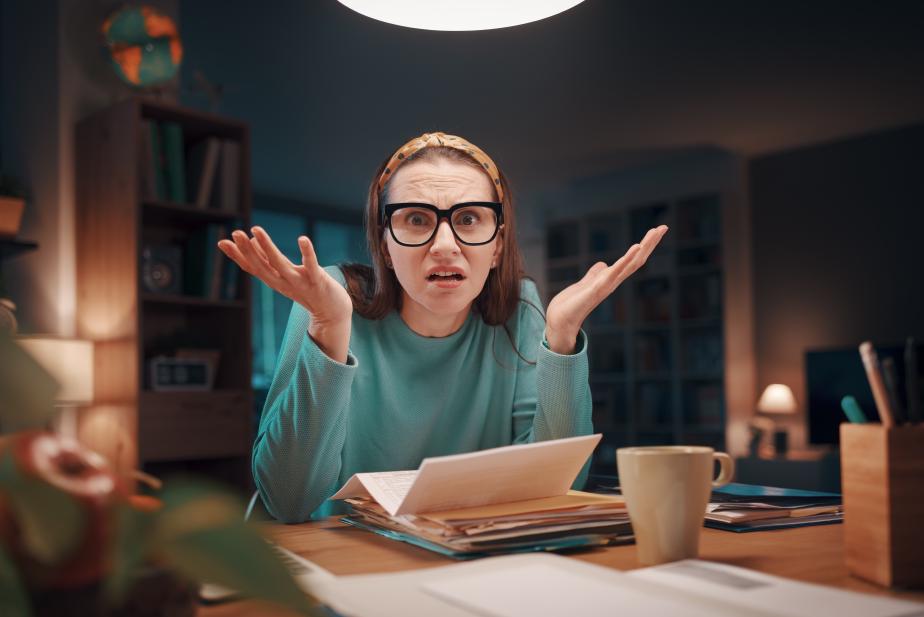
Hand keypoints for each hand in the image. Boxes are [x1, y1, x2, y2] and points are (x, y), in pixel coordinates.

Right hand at [218, 226, 352, 361]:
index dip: (237, 256)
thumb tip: (252, 240)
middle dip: (247, 250)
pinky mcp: (317, 280)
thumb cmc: (306, 289)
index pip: (252, 268)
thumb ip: (268, 259)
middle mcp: (283, 282)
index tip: (222, 242)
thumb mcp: (284, 274)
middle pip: (262, 266)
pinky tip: (302, 239)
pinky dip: (307, 252)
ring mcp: (300, 282)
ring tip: (256, 230)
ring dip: (267, 247)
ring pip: (280, 264)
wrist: (331, 311)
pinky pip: (311, 265)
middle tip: (236, 233)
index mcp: (274, 281)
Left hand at [545, 225, 668, 353]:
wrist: (561, 321)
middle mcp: (612, 282)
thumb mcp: (586, 283)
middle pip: (637, 260)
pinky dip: (626, 260)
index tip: (657, 230)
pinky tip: (636, 247)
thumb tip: (603, 264)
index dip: (645, 246)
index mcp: (611, 279)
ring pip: (630, 264)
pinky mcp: (596, 289)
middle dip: (650, 244)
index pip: (632, 260)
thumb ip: (595, 273)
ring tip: (655, 233)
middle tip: (663, 227)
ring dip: (643, 248)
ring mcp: (606, 285)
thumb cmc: (572, 304)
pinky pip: (614, 272)